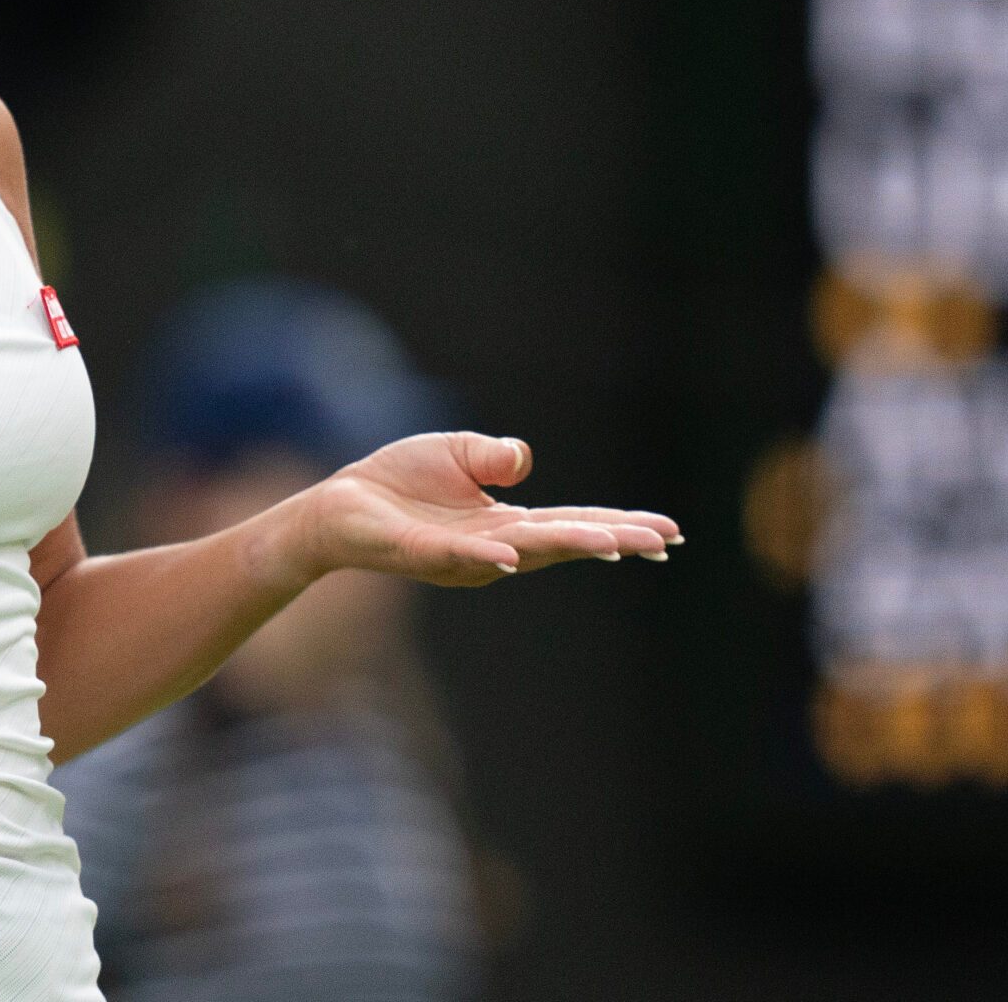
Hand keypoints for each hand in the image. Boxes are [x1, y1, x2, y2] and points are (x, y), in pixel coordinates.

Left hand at [294, 432, 680, 587]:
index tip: (668, 531)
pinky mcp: (421, 552)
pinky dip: (485, 555)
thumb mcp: (456, 452)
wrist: (339, 504)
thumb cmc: (400, 481)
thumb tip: (525, 460)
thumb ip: (494, 457)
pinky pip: (457, 555)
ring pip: (523, 550)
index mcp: (507, 523)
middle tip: (662, 541)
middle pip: (563, 541)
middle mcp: (494, 547)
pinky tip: (511, 556)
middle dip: (613, 539)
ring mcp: (461, 555)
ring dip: (567, 545)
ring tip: (614, 542)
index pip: (574, 524)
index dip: (619, 526)